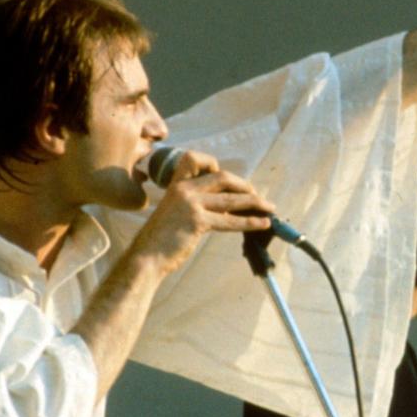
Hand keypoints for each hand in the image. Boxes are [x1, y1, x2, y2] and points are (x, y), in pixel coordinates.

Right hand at [134, 149, 273, 274]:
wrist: (146, 257)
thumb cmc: (160, 239)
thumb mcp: (174, 212)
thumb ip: (194, 204)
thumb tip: (226, 207)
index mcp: (175, 184)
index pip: (196, 159)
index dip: (215, 165)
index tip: (227, 179)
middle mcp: (183, 189)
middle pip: (222, 177)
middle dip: (245, 186)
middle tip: (258, 196)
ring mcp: (190, 204)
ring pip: (231, 199)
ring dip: (255, 203)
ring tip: (270, 208)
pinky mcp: (197, 221)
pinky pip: (230, 220)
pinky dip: (250, 222)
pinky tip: (262, 224)